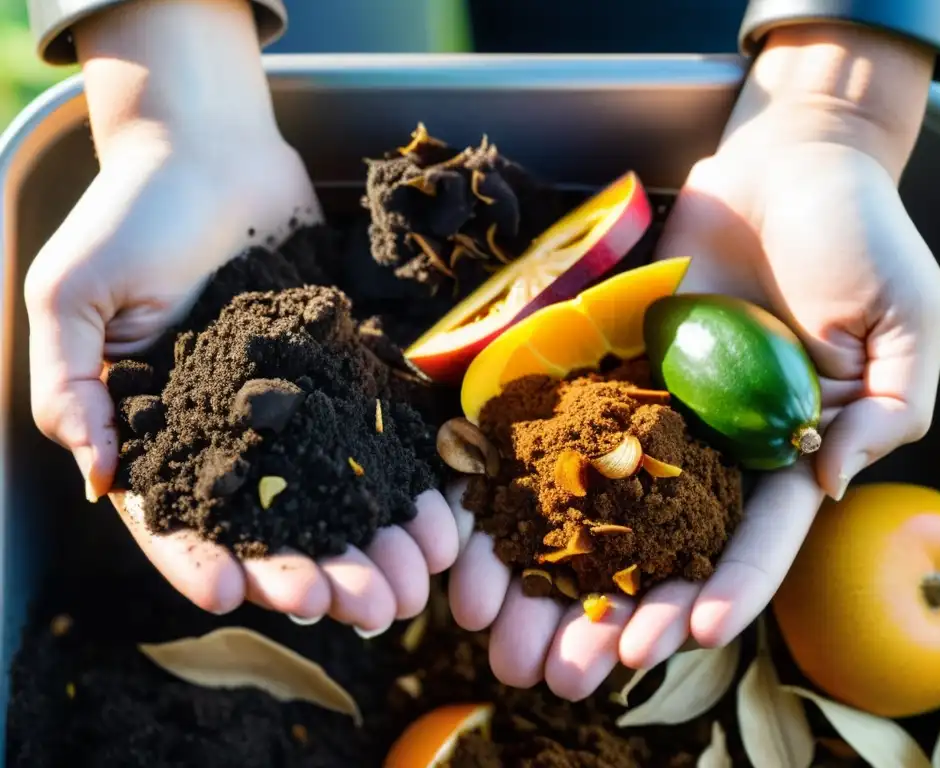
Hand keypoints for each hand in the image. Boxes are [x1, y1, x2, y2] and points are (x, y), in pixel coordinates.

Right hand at [25, 0, 460, 629]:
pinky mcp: (342, 378)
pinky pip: (376, 439)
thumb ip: (75, 383)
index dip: (202, 561)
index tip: (234, 594)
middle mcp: (230, 434)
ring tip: (409, 586)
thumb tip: (97, 477)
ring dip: (371, 547)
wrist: (214, 150)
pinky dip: (408, 485)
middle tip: (357, 610)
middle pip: (272, 526)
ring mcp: (292, 410)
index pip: (177, 518)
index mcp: (160, 430)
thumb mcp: (73, 293)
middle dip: (312, 574)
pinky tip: (439, 521)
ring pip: (334, 499)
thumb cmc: (132, 212)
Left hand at [445, 23, 939, 699]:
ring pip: (607, 494)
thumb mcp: (908, 325)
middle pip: (669, 538)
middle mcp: (718, 441)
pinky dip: (531, 466)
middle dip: (627, 603)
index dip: (730, 586)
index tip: (689, 634)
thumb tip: (831, 485)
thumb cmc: (862, 236)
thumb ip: (886, 412)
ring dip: (564, 559)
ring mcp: (660, 403)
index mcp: (792, 450)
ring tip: (518, 616)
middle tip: (573, 667)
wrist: (787, 164)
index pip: (759, 536)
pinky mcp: (614, 360)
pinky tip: (490, 515)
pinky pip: (571, 416)